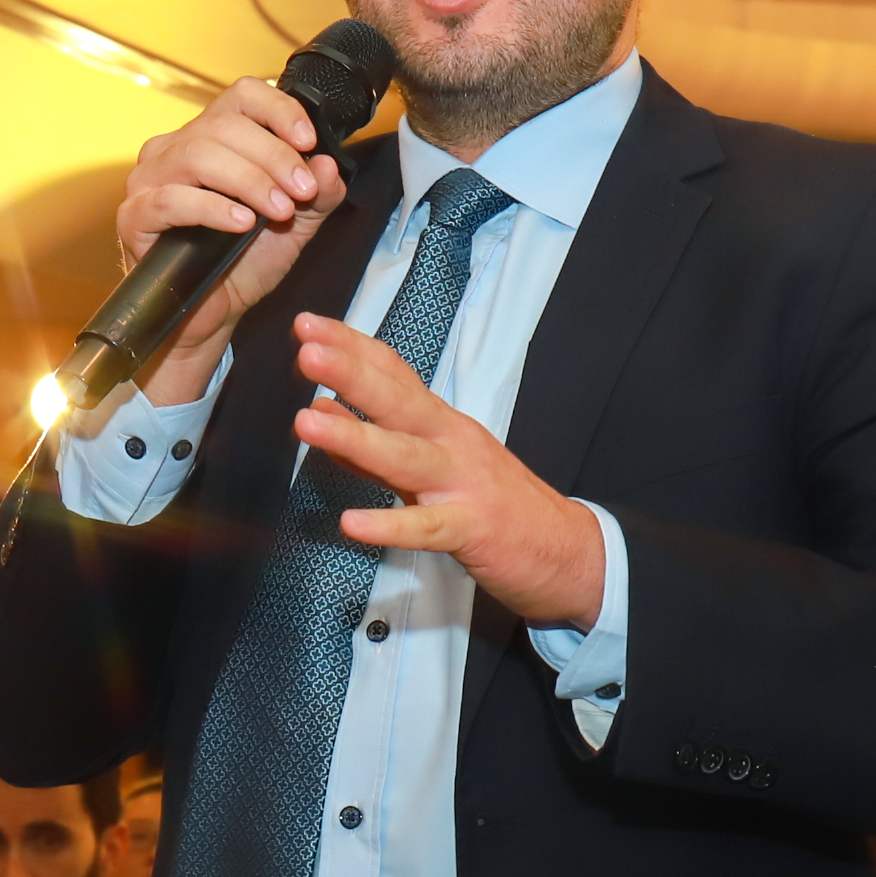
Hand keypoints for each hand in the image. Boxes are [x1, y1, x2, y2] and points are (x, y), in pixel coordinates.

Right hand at [114, 81, 355, 403]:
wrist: (215, 315)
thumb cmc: (245, 262)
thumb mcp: (297, 224)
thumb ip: (318, 193)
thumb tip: (327, 164)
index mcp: (213, 137)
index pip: (243, 96)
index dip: (278, 110)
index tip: (308, 141)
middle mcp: (176, 149)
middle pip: (224, 125)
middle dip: (273, 156)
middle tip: (301, 189)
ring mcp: (149, 180)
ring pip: (198, 155)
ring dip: (248, 179)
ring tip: (278, 209)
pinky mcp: (134, 217)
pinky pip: (170, 200)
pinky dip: (211, 208)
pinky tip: (241, 222)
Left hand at [287, 315, 606, 629]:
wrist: (568, 551)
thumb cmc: (495, 506)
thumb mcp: (432, 467)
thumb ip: (375, 445)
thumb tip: (323, 411)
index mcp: (441, 423)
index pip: (394, 372)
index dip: (351, 347)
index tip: (307, 325)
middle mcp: (452, 442)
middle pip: (399, 400)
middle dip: (351, 373)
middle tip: (307, 350)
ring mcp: (463, 483)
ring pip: (406, 456)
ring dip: (356, 438)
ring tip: (307, 421)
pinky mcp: (473, 528)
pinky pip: (426, 527)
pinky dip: (389, 525)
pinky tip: (351, 523)